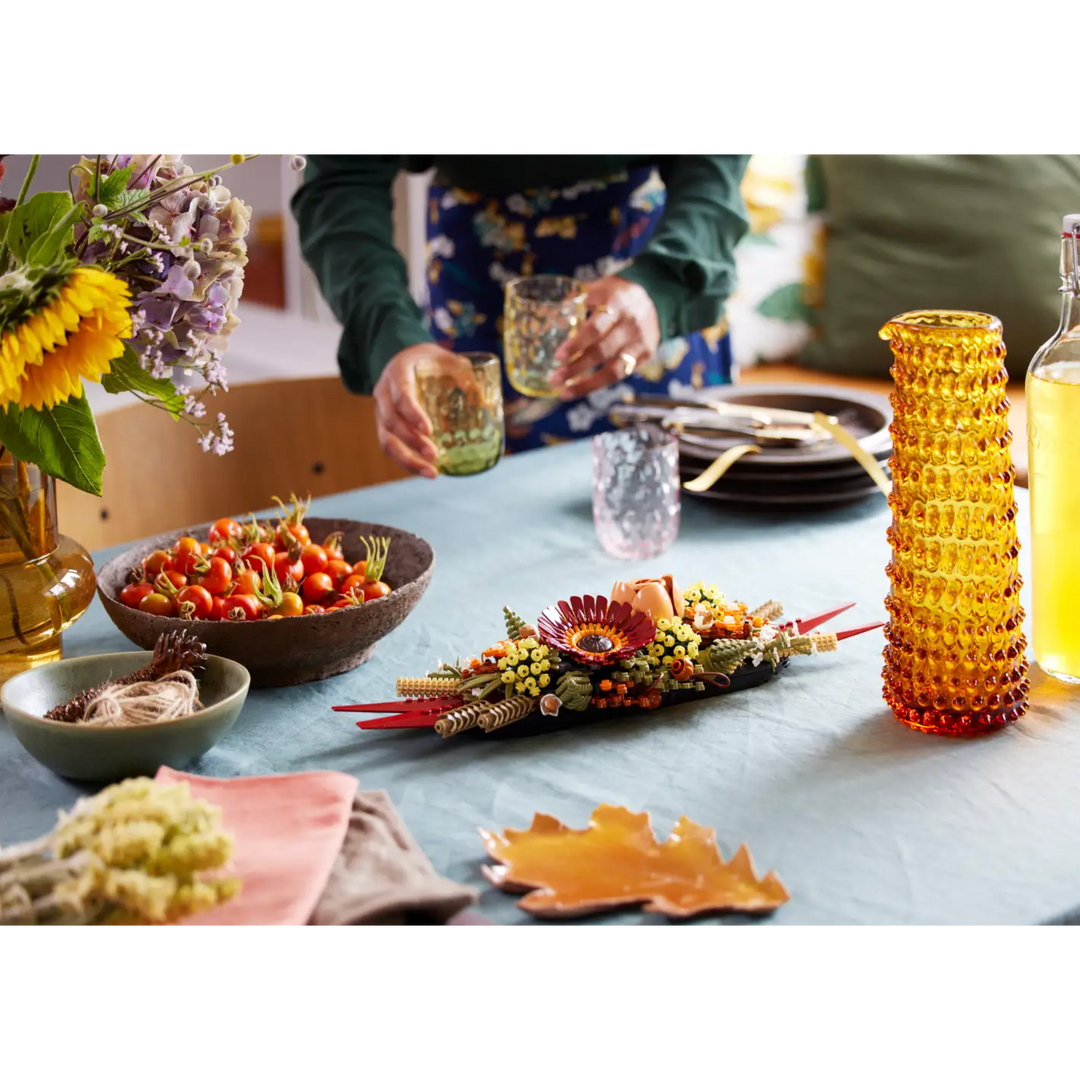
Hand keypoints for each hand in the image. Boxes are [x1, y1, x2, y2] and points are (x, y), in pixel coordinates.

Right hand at [374, 343, 471, 478]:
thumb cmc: (428, 359)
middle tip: (434, 455)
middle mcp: (384, 392)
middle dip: (412, 442)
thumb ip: (462, 371)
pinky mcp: (384, 427)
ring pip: (386, 440)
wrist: (405, 358)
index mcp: (398, 372)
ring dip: (408, 459)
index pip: (401, 395)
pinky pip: (390, 448)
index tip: (429, 431)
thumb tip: (480, 394)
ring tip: (432, 473)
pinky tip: (425, 471)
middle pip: (390, 422)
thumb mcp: (445, 357)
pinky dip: (406, 462)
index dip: (413, 414)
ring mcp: (381, 411)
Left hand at [550, 276, 659, 399]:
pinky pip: (621, 375)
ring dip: (586, 384)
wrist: (654, 298)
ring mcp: (640, 342)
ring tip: (564, 392)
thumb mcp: (598, 288)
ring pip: (613, 370)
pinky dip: (599, 383)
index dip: (577, 344)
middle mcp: (631, 324)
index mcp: (617, 304)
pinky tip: (581, 388)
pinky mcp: (645, 355)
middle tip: (555, 379)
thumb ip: (575, 301)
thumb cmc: (616, 295)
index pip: (596, 328)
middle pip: (602, 352)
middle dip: (576, 368)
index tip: (559, 357)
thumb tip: (546, 317)